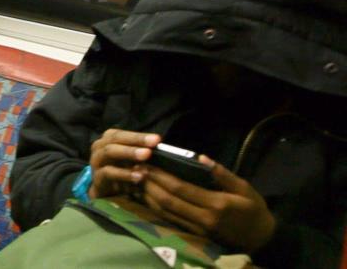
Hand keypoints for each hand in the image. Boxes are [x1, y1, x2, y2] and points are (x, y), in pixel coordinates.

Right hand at [89, 129, 159, 197]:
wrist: (105, 190)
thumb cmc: (121, 170)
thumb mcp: (131, 159)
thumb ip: (141, 151)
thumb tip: (159, 146)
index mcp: (108, 139)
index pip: (123, 133)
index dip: (139, 136)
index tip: (157, 139)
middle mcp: (99, 146)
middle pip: (115, 139)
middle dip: (135, 141)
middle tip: (152, 145)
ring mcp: (96, 161)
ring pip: (109, 151)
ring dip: (128, 152)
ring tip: (146, 155)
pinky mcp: (96, 177)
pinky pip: (108, 172)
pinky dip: (124, 173)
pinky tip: (138, 176)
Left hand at [140, 155, 275, 252]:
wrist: (260, 239)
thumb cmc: (253, 209)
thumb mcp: (244, 187)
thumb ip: (222, 174)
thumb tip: (201, 158)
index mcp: (216, 204)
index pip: (181, 188)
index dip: (161, 177)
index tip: (148, 164)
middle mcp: (203, 218)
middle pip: (168, 201)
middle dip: (150, 184)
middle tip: (136, 169)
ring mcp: (197, 229)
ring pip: (165, 212)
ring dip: (148, 196)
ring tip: (136, 180)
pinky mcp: (194, 235)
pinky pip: (170, 220)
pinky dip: (156, 208)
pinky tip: (146, 196)